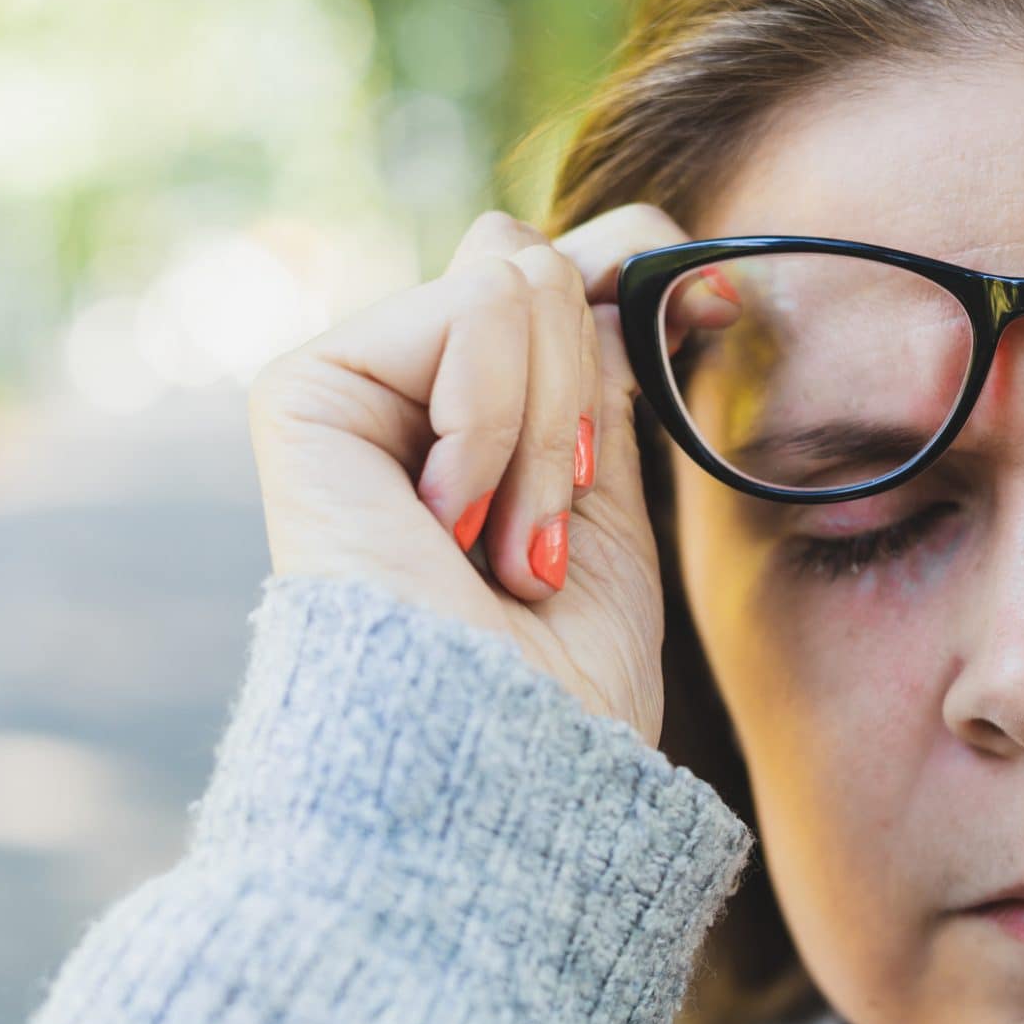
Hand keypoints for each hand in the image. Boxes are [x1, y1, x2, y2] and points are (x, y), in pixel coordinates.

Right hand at [246, 204, 739, 745]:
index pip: (557, 274)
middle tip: (549, 535)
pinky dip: (499, 425)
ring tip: (507, 550)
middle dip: (586, 400)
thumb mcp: (610, 504)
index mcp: (471, 423)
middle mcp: (403, 397)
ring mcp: (352, 391)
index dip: (638, 270)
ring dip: (548, 435)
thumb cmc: (561, 683)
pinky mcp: (306, 393)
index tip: (718, 309)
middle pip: (538, 263)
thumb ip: (602, 376)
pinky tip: (450, 524)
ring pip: (515, 277)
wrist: (495, 771)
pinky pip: (471, 309)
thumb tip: (642, 252)